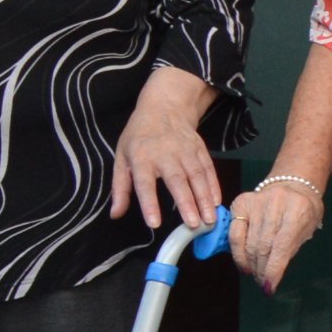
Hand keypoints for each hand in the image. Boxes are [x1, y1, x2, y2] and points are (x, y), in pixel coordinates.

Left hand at [113, 68, 224, 233]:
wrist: (164, 106)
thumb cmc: (139, 136)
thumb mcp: (121, 158)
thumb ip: (120, 188)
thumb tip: (115, 214)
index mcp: (141, 158)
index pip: (144, 183)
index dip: (149, 204)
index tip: (155, 224)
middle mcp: (165, 154)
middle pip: (177, 180)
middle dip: (187, 203)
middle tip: (194, 225)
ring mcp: (185, 151)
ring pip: (197, 176)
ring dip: (204, 198)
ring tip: (209, 219)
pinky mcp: (200, 149)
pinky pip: (208, 169)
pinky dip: (214, 186)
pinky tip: (216, 202)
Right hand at [232, 178, 324, 293]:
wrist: (294, 182)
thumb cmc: (303, 209)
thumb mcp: (308, 227)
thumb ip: (292, 247)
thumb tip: (272, 275)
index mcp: (298, 209)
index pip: (282, 246)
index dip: (274, 269)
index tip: (269, 287)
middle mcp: (276, 203)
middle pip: (263, 246)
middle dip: (262, 270)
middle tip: (263, 282)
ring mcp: (257, 201)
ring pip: (249, 243)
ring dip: (251, 265)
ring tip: (256, 274)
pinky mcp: (241, 202)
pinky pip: (234, 234)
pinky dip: (238, 253)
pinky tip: (244, 264)